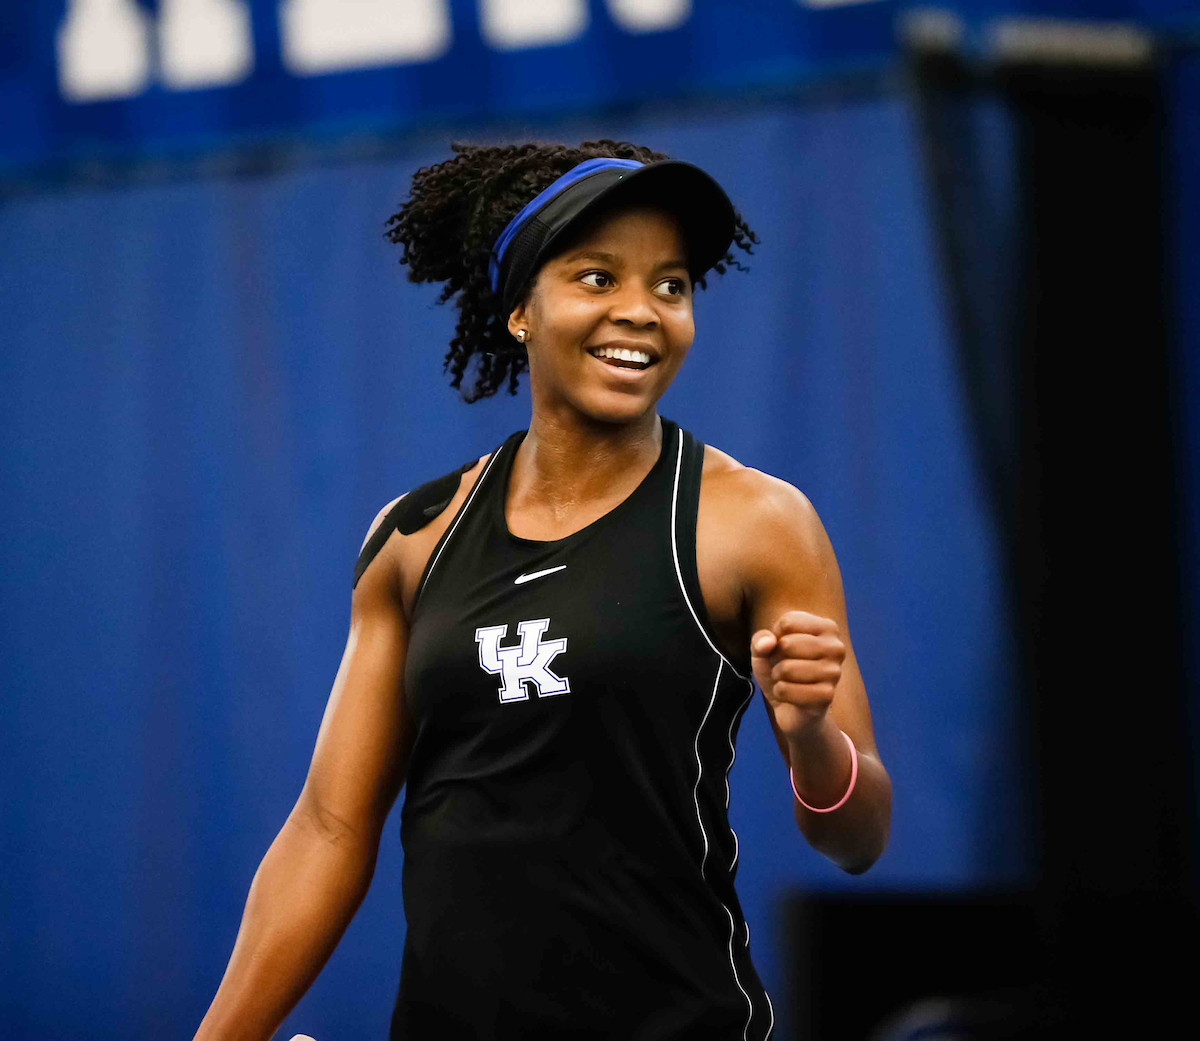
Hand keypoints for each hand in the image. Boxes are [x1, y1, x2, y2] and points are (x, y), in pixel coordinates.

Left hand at [750, 610, 844, 737]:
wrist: (793, 707)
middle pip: (787, 644)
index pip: (787, 622)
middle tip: (784, 667)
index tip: (782, 649)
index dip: (774, 637)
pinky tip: (791, 696)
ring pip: (786, 668)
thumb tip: (768, 643)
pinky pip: (786, 690)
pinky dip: (780, 693)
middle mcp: (836, 647)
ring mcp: (834, 672)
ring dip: (778, 677)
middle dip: (776, 659)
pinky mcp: (827, 696)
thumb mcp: (764, 649)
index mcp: (827, 628)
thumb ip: (760, 639)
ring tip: (788, 680)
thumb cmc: (781, 669)